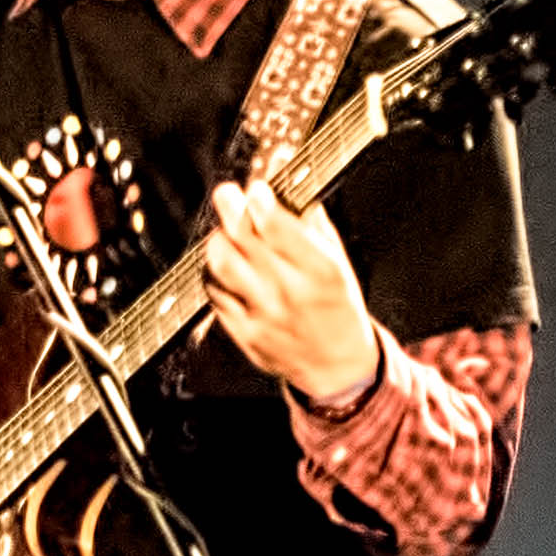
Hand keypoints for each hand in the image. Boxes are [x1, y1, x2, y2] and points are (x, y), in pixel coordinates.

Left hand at [194, 178, 385, 416]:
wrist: (336, 368)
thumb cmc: (339, 310)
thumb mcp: (340, 265)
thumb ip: (315, 227)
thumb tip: (292, 188)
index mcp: (321, 272)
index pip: (278, 227)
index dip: (260, 200)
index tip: (255, 187)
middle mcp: (290, 293)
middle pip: (243, 239)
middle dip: (231, 208)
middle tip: (228, 195)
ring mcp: (263, 315)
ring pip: (221, 264)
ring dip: (219, 240)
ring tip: (225, 233)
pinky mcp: (243, 333)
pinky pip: (215, 293)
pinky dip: (214, 273)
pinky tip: (224, 266)